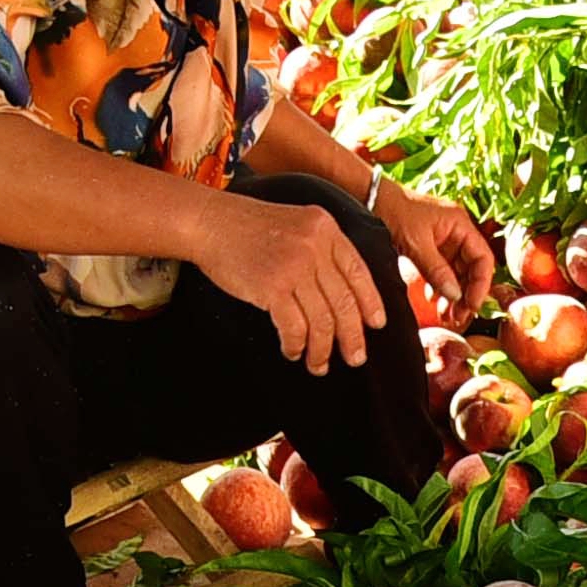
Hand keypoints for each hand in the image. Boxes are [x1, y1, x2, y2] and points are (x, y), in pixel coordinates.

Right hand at [202, 194, 388, 375]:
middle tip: (355, 358)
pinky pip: (295, 327)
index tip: (376, 325)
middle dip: (352, 337)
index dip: (371, 303)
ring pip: (322, 321)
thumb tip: (343, 290)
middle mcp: (315, 246)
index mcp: (326, 229)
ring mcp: (295, 266)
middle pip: (345, 302)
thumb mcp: (296, 224)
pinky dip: (296, 345)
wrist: (210, 222)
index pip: (359, 272)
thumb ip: (321, 248)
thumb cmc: (249, 227)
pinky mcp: (272, 286)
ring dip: (321, 350)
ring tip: (319, 364)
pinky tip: (293, 351)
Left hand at [369, 180, 497, 327]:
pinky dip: (440, 287)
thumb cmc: (394, 210)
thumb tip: (455, 295)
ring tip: (446, 315)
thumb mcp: (416, 243)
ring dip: (453, 294)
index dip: (481, 284)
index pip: (483, 258)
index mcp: (460, 224)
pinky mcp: (431, 248)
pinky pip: (442, 271)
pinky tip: (433, 300)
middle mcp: (457, 232)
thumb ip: (436, 270)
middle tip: (458, 317)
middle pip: (472, 269)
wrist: (371, 197)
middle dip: (466, 294)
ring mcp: (444, 240)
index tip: (471, 305)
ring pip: (457, 273)